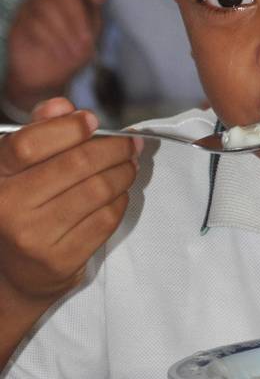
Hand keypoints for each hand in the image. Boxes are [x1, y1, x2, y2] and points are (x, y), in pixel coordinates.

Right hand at [0, 98, 140, 302]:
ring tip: (130, 166)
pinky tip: (118, 194)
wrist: (15, 272)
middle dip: (113, 149)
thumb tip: (64, 106)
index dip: (67, 128)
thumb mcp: (18, 168)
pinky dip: (120, 201)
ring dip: (123, 173)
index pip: (29, 143)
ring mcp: (33, 237)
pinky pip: (106, 219)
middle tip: (130, 145)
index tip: (92, 120)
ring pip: (97, 191)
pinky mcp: (61, 259)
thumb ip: (39, 132)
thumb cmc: (22, 207)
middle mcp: (7, 207)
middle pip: (75, 165)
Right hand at [3, 0, 106, 111]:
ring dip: (66, 33)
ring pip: (48, 6)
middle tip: (86, 43)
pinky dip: (52, 41)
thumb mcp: (91, 33)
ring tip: (75, 53)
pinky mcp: (20, 20)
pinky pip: (35, 23)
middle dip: (79, 20)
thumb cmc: (73, 52)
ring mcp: (33, 5)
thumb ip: (94, 15)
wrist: (49, 76)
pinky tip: (61, 54)